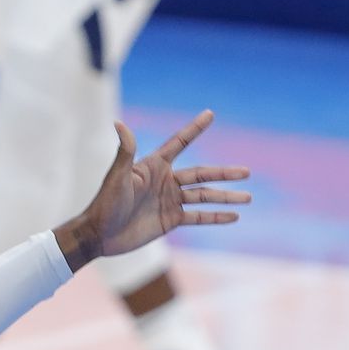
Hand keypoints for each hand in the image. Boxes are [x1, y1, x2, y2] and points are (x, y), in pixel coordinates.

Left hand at [54, 110, 249, 268]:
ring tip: (248, 196)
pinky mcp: (171, 220)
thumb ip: (125, 152)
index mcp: (154, 166)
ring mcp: (170, 201)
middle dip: (225, 173)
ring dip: (226, 197)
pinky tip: (234, 216)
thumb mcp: (117, 177)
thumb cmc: (105, 203)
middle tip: (247, 171)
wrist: (100, 235)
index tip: (210, 114)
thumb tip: (119, 123)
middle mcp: (166, 181)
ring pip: (205, 196)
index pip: (179, 143)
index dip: (195, 129)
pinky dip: (216, 217)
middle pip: (202, 174)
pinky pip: (198, 216)